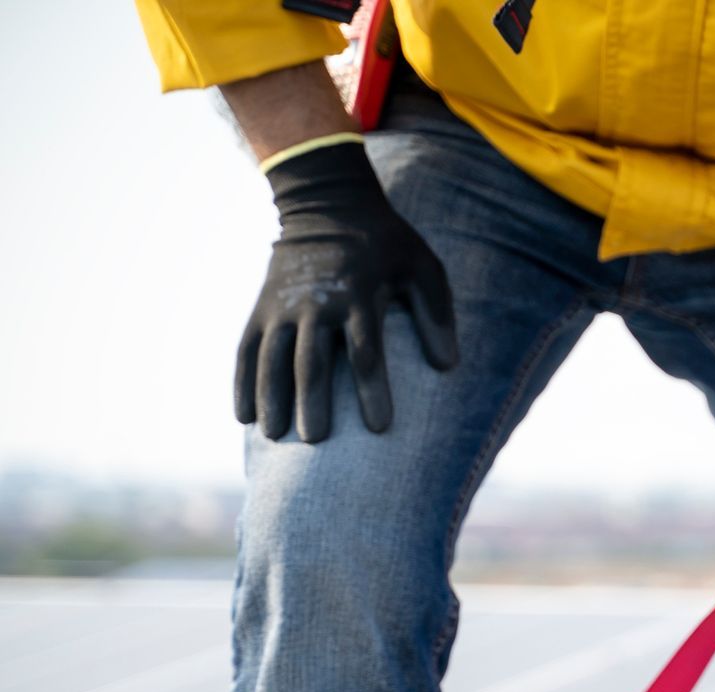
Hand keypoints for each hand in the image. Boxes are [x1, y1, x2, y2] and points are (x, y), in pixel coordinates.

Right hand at [235, 139, 456, 442]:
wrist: (327, 203)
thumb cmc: (386, 244)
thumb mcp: (421, 267)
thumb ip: (436, 313)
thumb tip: (448, 365)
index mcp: (358, 296)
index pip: (365, 352)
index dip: (371, 391)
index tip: (379, 428)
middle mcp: (315, 304)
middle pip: (310, 360)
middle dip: (312, 401)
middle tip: (316, 440)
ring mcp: (282, 307)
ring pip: (271, 358)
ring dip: (271, 398)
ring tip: (275, 436)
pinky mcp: (261, 308)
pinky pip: (246, 349)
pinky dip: (242, 382)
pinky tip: (243, 417)